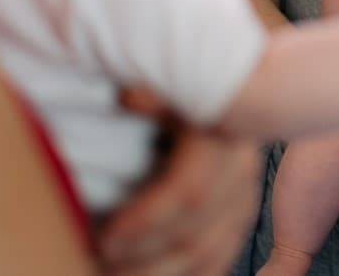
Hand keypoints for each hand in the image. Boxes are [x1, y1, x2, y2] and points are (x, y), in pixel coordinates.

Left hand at [98, 91, 260, 275]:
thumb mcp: (173, 82)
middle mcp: (242, 171)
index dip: (144, 222)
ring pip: (207, 255)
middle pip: (196, 236)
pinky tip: (146, 273)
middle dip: (140, 258)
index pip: (188, 193)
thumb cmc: (189, 84)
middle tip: (93, 261)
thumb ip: (155, 94)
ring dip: (155, 272)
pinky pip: (217, 259)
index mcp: (224, 136)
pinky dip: (184, 275)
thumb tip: (128, 97)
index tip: (101, 238)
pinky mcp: (240, 214)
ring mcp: (245, 197)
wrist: (236, 85)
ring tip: (108, 271)